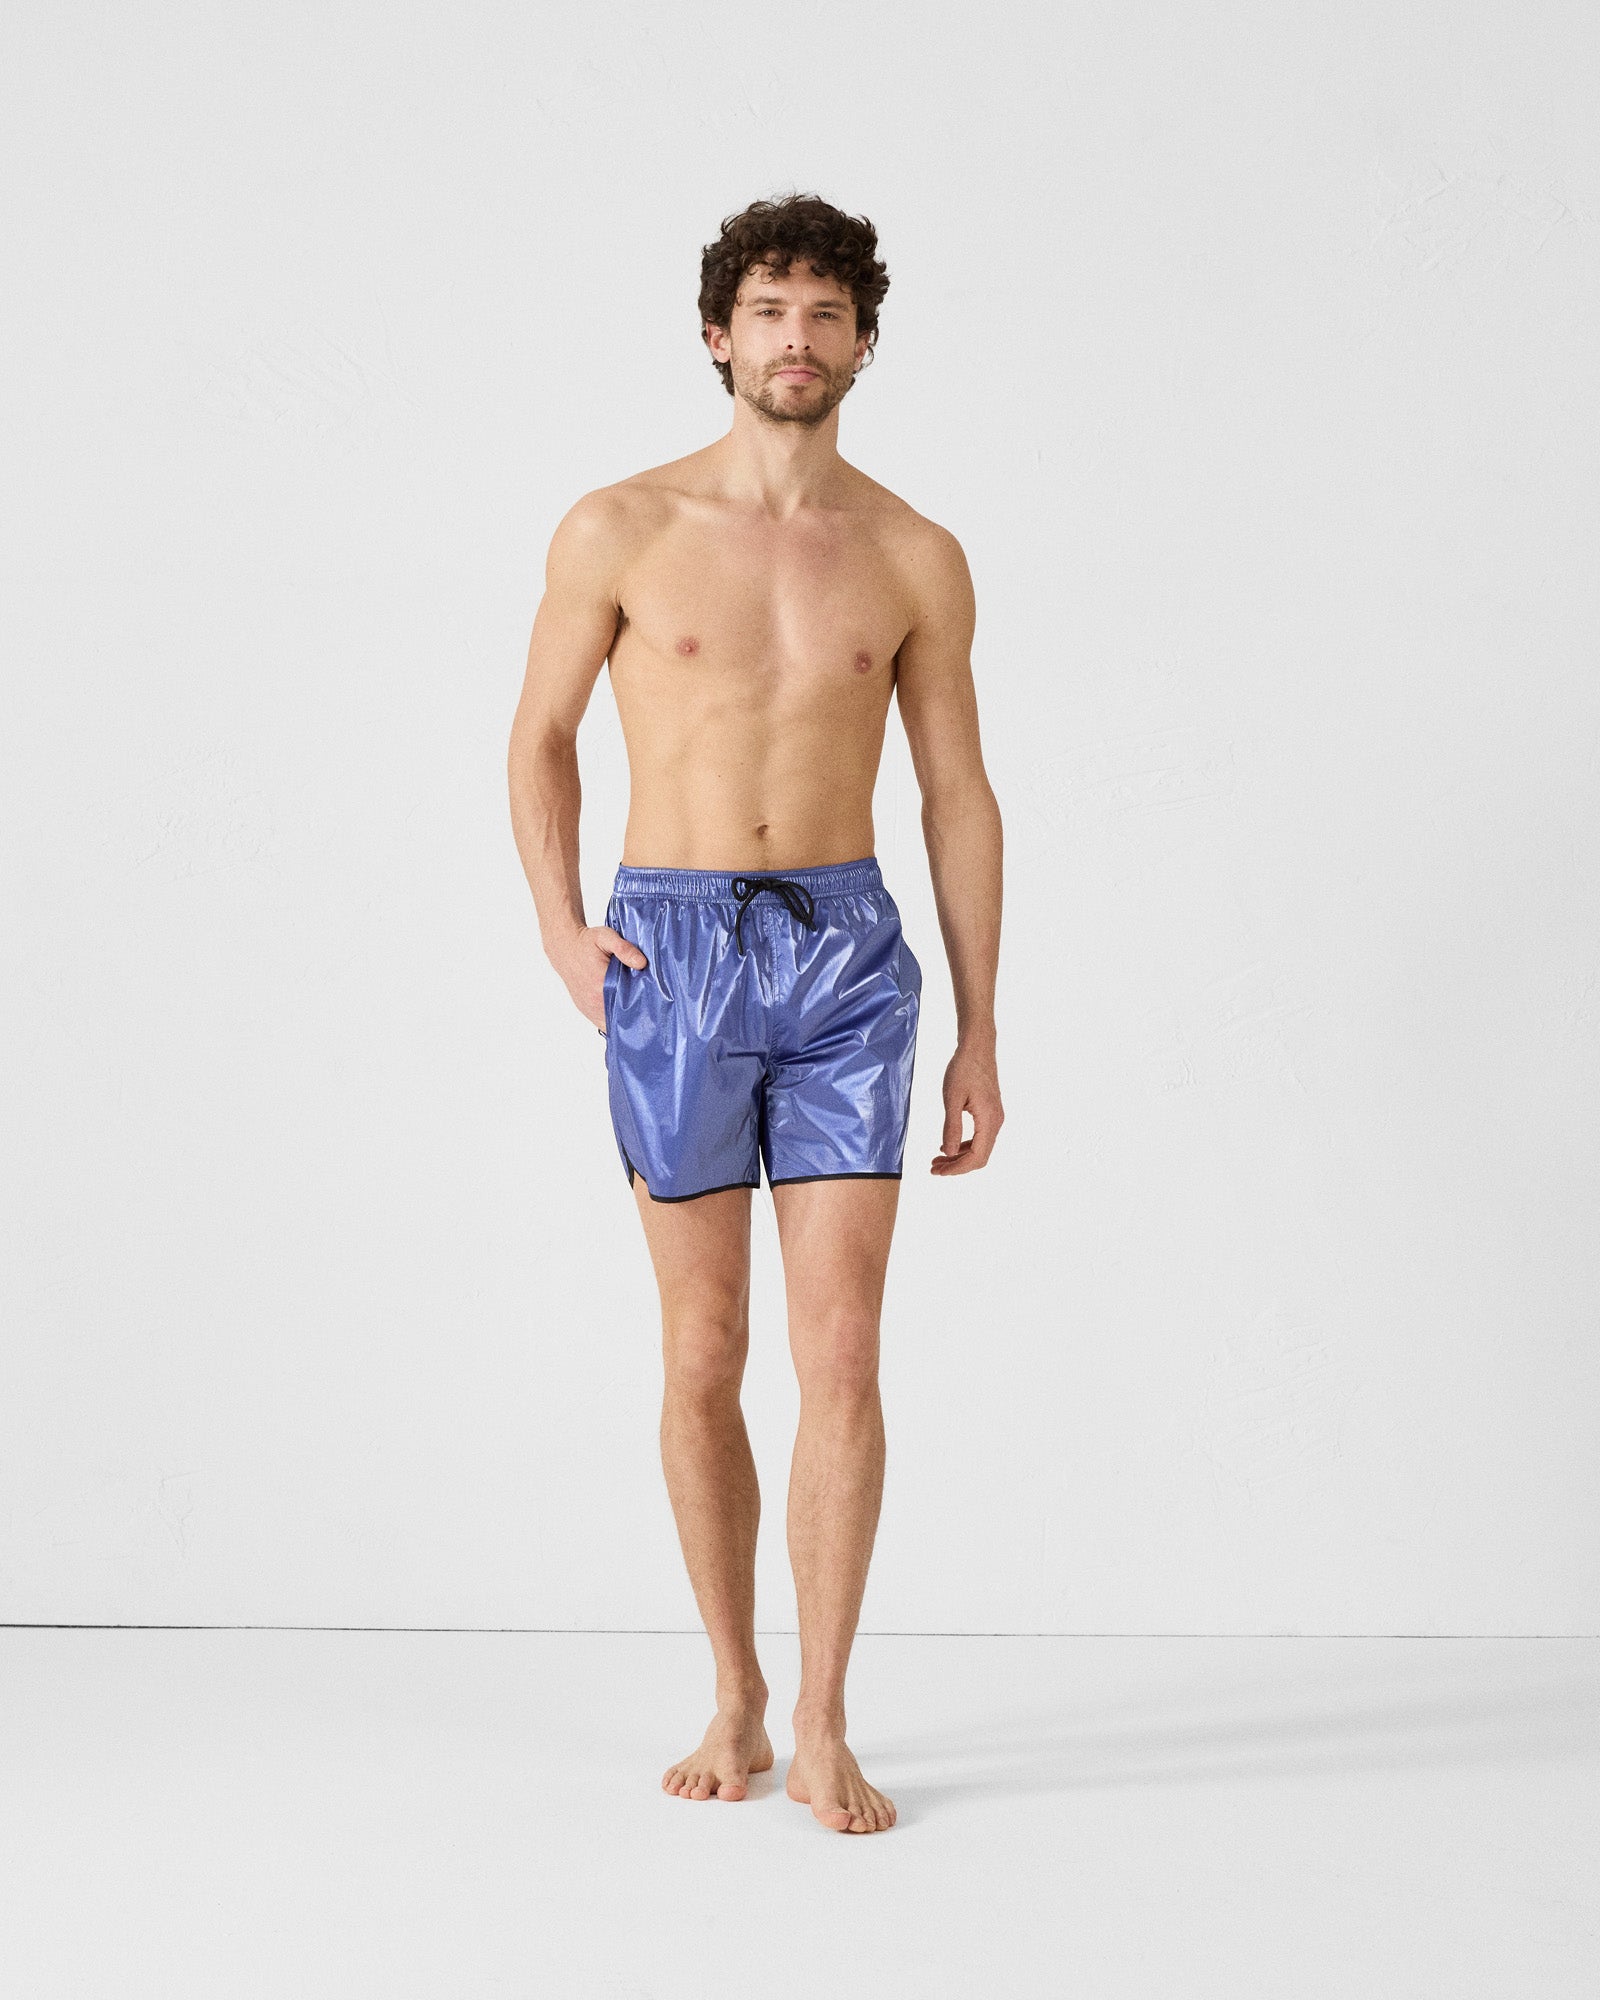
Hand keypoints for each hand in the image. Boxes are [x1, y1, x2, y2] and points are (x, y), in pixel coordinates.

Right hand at [551, 924, 648, 1033]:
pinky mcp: (586, 1010)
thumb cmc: (586, 942)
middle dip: (637, 1017)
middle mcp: (593, 1001)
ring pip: (612, 1025)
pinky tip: (626, 1016)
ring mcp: (589, 1008)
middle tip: (653, 1012)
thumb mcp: (606, 937)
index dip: (642, 1009)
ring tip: (642, 1014)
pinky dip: (614, 1022)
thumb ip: (624, 948)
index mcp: (600, 985)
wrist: (564, 947)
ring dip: (625, 1022)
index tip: (655, 1007)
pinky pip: (603, 1023)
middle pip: (621, 1019)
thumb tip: (642, 963)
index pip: (627, 1006)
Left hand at [931, 1041, 1003, 1176]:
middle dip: (957, 1166)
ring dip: (959, 1157)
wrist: (977, 1048)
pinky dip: (964, 1145)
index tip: (938, 1171)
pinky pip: (979, 1137)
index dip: (957, 1168)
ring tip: (937, 1160)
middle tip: (934, 1168)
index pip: (977, 1156)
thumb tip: (948, 1153)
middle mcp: (996, 1122)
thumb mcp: (952, 1098)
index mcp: (989, 1120)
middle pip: (980, 1156)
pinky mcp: (990, 1113)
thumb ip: (951, 1127)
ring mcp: (995, 1117)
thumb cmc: (964, 1068)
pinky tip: (948, 1145)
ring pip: (980, 1148)